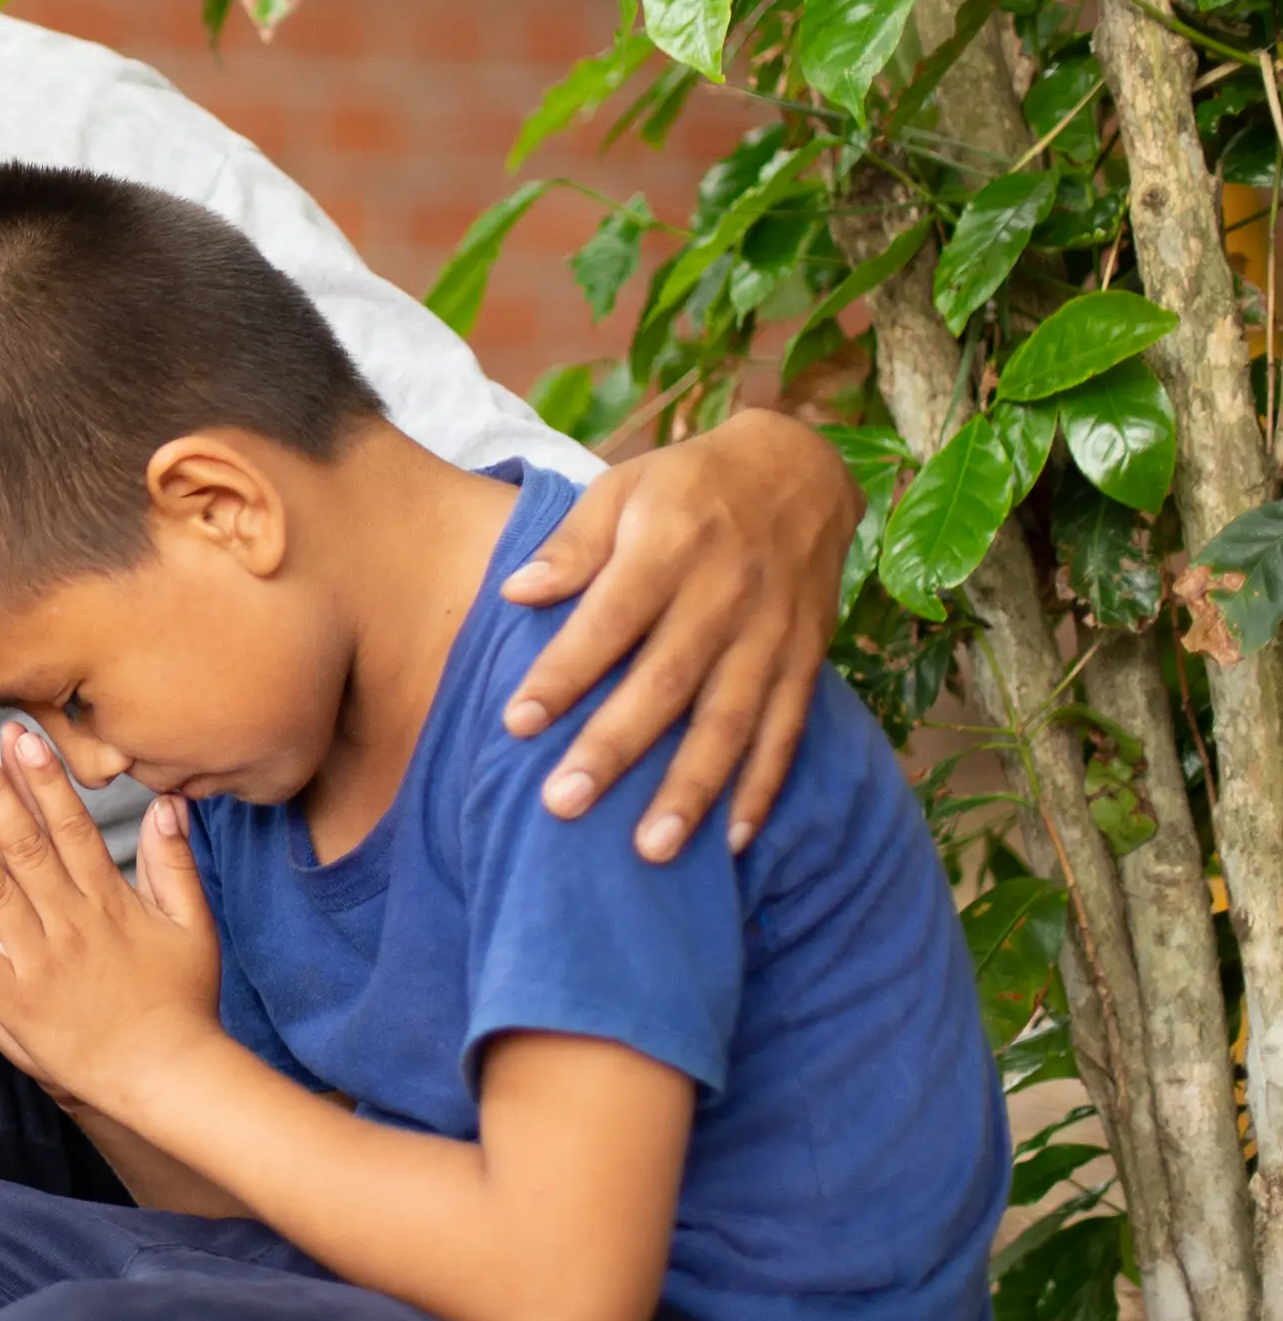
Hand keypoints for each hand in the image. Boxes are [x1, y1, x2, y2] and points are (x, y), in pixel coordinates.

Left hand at [0, 725, 225, 1122]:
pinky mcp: (8, 1000)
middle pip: (21, 847)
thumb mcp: (192, 926)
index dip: (41, 780)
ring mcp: (34, 963)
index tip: (16, 737)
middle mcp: (68, 925)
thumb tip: (166, 803)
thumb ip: (173, 863)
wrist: (165, 1078)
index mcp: (109, 902)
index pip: (70, 828)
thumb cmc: (182, 1001)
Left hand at [498, 408, 856, 861]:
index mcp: (671, 546)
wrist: (801, 470)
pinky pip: (788, 732)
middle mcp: (726, 596)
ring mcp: (772, 634)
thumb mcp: (623, 488)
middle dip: (615, 748)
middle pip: (666, 682)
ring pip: (730, 722)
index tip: (515, 722)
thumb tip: (514, 593)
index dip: (564, 672)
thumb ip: (572, 544)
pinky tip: (733, 841)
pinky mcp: (806, 661)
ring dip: (692, 789)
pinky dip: (763, 788)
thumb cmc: (688, 485)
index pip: (610, 619)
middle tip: (563, 805)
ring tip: (649, 850)